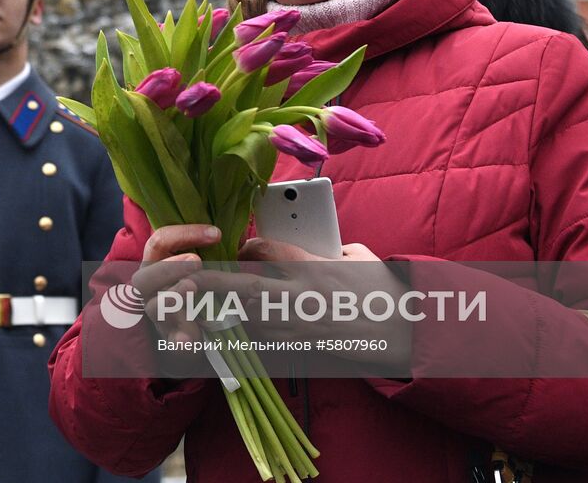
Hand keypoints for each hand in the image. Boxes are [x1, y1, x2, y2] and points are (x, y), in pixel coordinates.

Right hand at [130, 224, 218, 343]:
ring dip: (172, 295)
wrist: (203, 330)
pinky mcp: (173, 340)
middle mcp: (152, 291)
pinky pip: (171, 340)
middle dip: (168, 267)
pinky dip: (179, 338)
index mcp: (157, 266)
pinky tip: (189, 336)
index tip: (216, 234)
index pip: (159, 242)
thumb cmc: (203, 288)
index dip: (183, 234)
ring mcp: (159, 318)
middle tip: (196, 261)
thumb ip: (216, 253)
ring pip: (154, 306)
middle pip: (143, 277)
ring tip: (191, 287)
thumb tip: (239, 239)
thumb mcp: (208, 266)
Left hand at [220, 237, 411, 367]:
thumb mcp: (356, 256)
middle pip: (246, 287)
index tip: (241, 246)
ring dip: (228, 310)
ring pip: (249, 319)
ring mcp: (299, 326)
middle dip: (214, 283)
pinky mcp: (301, 346)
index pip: (268, 251)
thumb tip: (311, 243)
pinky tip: (242, 325)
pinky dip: (250, 331)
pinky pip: (265, 340)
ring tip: (208, 304)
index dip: (248, 246)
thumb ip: (329, 246)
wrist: (398, 332)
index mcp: (313, 268)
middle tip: (189, 278)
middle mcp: (301, 298)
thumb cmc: (381, 289)